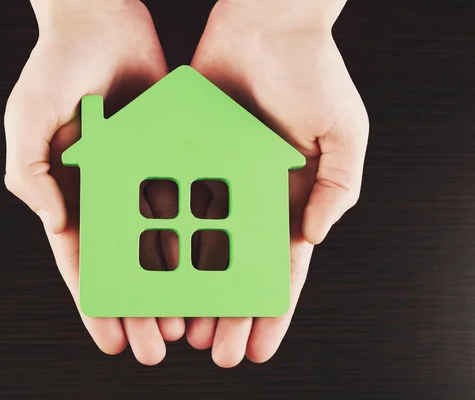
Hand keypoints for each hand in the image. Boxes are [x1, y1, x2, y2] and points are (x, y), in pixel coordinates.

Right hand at [4, 0, 183, 364]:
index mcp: (68, 192)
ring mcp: (138, 175)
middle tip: (152, 347)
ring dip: (170, 281)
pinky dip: (194, 233)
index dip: (94, 302)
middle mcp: (105, 191)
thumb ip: (31, 176)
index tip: (108, 339)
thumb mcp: (27, 120)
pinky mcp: (168, 154)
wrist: (101, 20)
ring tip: (183, 321)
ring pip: (157, 240)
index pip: (81, 261)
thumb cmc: (55, 66)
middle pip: (124, 262)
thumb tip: (55, 227)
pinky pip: (183, 198)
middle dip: (136, 306)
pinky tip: (207, 267)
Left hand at [187, 0, 368, 366]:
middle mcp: (251, 195)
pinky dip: (164, 238)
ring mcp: (217, 178)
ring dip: (192, 288)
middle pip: (236, 268)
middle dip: (228, 312)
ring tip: (181, 327)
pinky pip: (173, 203)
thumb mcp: (344, 133)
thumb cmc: (312, 71)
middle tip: (215, 352)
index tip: (258, 347)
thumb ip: (338, 188)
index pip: (280, 270)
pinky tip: (155, 273)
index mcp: (291, 199)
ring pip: (200, 246)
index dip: (271, 312)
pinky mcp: (187, 156)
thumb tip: (313, 238)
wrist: (265, 23)